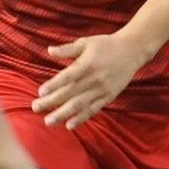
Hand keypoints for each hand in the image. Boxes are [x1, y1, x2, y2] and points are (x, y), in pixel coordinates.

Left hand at [32, 33, 153, 128]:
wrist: (132, 51)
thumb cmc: (105, 45)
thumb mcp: (86, 42)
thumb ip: (67, 49)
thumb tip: (49, 51)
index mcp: (87, 65)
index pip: (68, 77)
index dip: (54, 85)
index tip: (40, 91)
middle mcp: (94, 79)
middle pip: (70, 93)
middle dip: (52, 102)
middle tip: (35, 108)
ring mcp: (102, 90)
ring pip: (80, 105)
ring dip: (63, 114)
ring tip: (48, 121)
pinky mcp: (108, 97)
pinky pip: (93, 110)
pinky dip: (81, 118)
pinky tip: (69, 125)